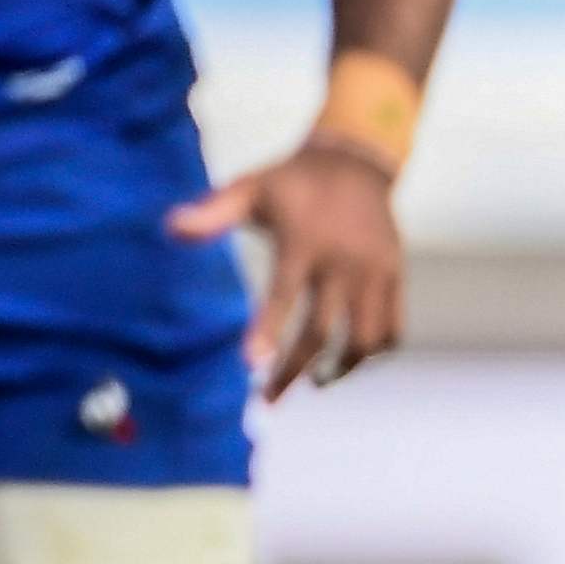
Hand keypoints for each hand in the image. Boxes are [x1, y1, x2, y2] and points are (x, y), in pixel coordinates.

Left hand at [172, 137, 406, 394]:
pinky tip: (348, 361)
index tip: (250, 366)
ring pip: (364, 340)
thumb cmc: (291, 183)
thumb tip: (169, 229)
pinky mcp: (395, 277)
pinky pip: (393, 330)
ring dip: (339, 370)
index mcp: (304, 241)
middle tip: (267, 400)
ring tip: (314, 383)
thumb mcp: (248, 189)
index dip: (267, 331)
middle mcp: (344, 261)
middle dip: (292, 372)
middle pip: (322, 333)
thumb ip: (212, 214)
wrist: (355, 163)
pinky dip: (374, 354)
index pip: (284, 294)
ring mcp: (375, 272)